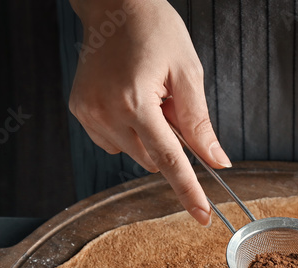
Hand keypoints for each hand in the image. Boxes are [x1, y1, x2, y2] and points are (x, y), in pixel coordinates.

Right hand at [68, 0, 228, 225]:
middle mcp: (107, 111)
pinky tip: (127, 98)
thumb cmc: (155, 30)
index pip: (169, 160)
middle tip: (170, 104)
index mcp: (136, 101)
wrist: (114, 4)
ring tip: (147, 94)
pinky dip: (127, 130)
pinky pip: (113, 141)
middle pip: (151, 158)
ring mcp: (89, 113)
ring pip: (133, 153)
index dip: (188, 191)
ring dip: (148, 135)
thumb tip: (217, 161)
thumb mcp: (187, 72)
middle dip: (168, 142)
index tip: (203, 217)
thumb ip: (199, 123)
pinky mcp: (80, 111)